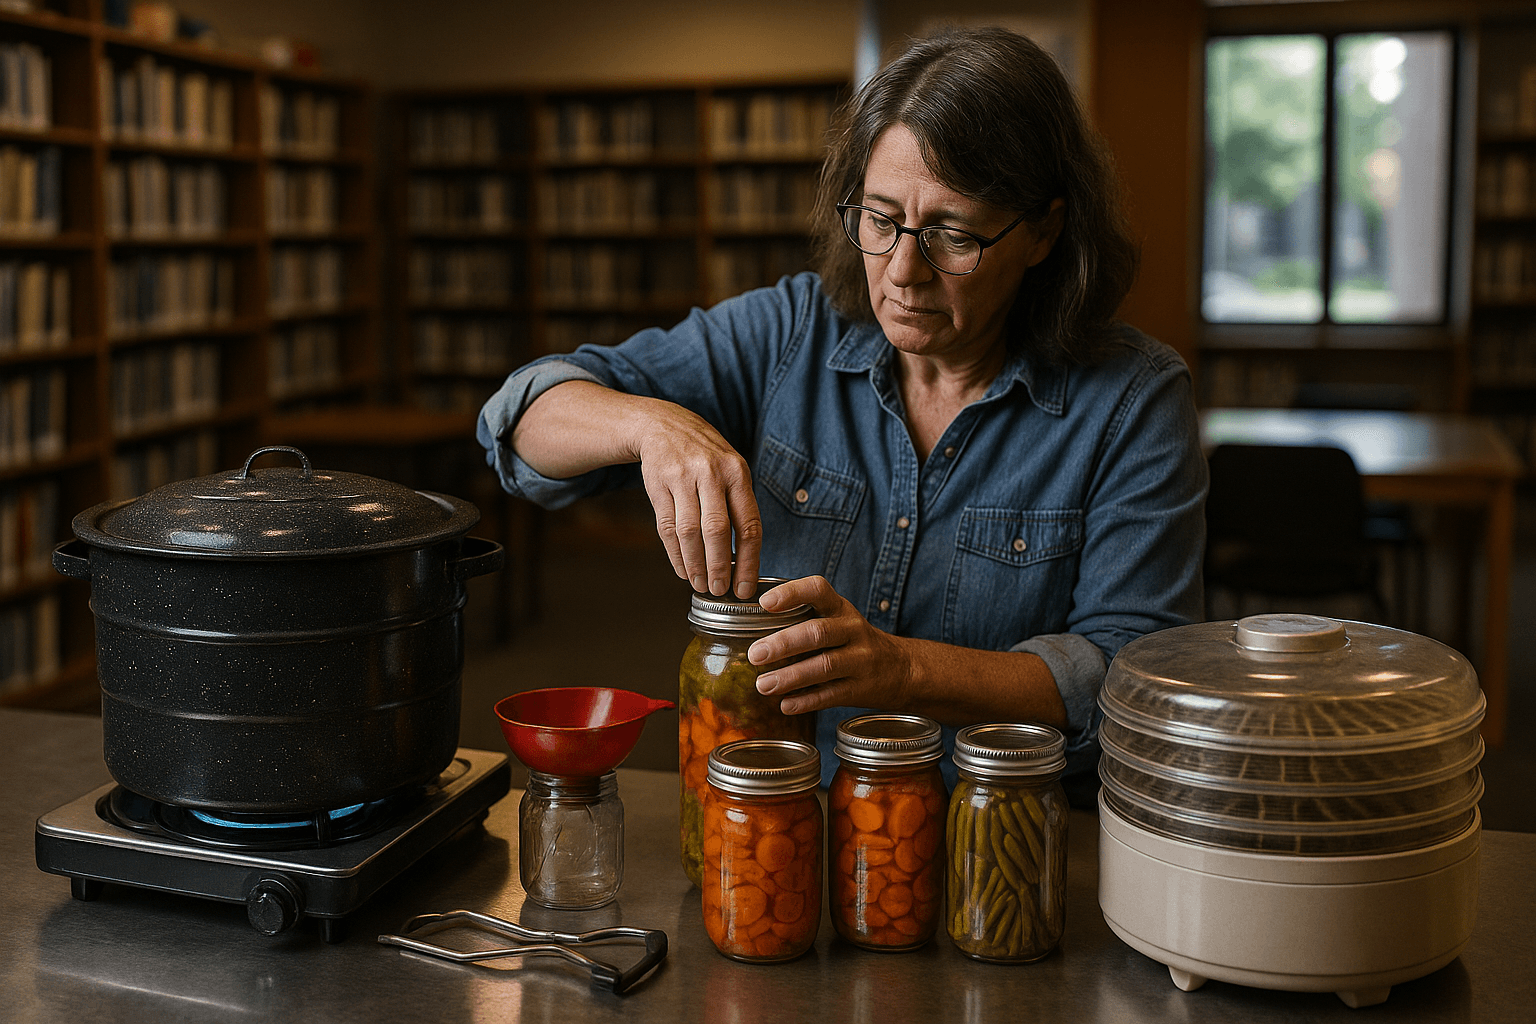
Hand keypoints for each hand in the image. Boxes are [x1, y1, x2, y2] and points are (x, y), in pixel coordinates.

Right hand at [633, 402, 760, 598]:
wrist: (664, 425)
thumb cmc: (705, 455)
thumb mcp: (731, 470)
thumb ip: (739, 506)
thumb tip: (744, 558)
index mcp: (737, 473)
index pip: (748, 525)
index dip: (748, 561)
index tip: (745, 587)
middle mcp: (711, 473)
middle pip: (717, 530)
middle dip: (719, 567)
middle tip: (719, 589)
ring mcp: (682, 477)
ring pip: (689, 532)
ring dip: (695, 564)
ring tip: (699, 584)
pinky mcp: (658, 484)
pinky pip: (666, 527)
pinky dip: (675, 553)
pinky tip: (682, 568)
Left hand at [746, 576, 913, 714]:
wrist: (902, 669)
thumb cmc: (854, 641)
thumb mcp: (837, 619)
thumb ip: (804, 618)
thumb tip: (747, 626)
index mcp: (841, 608)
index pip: (818, 590)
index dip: (792, 593)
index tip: (765, 603)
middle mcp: (853, 630)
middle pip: (818, 632)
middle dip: (784, 643)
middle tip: (755, 655)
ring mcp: (860, 660)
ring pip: (824, 666)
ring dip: (791, 676)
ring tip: (763, 685)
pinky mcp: (861, 688)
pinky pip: (832, 695)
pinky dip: (807, 701)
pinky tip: (786, 705)